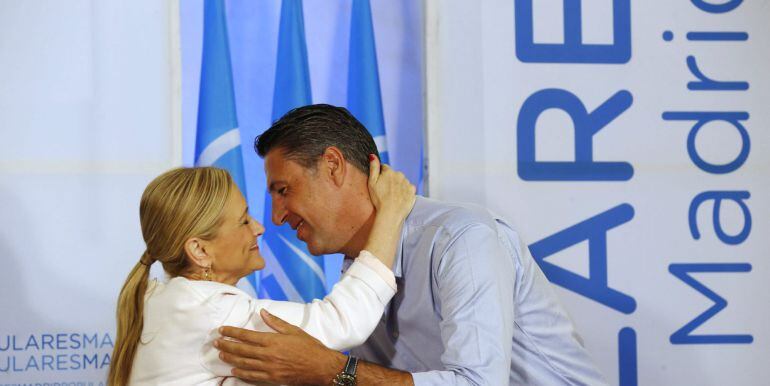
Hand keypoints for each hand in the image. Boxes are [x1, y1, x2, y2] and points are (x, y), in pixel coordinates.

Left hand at [216, 309, 344, 384]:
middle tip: (216, 343)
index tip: (222, 330)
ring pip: (244, 364)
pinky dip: (241, 374)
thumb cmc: (309, 347)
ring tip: (221, 355)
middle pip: (241, 350)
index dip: (232, 332)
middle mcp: (268, 354)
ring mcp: (269, 368)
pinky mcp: (272, 378)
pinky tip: (234, 371)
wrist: (320, 367)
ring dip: (231, 359)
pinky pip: (252, 376)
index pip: (246, 335)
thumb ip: (276, 322)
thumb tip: (262, 312)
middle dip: (227, 346)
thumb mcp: (294, 330)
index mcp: (273, 340)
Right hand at [367, 155, 415, 220]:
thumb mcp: (372, 182)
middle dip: (390, 180)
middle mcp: (400, 175)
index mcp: (389, 171)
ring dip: (398, 186)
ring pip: (401, 182)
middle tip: (385, 191)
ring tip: (392, 196)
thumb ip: (373, 167)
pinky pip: (408, 189)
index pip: (384, 168)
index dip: (381, 175)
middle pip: (394, 175)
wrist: (390, 213)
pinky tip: (399, 198)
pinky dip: (404, 192)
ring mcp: (407, 183)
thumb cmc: (379, 199)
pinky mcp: (412, 191)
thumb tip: (373, 155)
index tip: (379, 184)